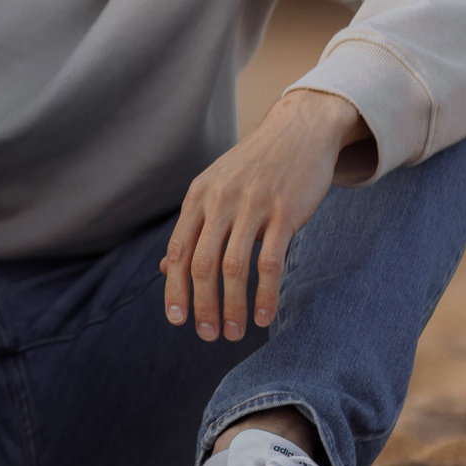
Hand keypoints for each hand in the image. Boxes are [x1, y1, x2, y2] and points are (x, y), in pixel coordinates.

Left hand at [163, 89, 369, 341]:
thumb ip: (193, 228)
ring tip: (235, 332)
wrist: (299, 131)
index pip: (178, 251)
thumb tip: (166, 268)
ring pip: (233, 268)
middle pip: (202, 265)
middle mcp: (219, 201)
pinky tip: (265, 316)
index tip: (177, 321)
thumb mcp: (215, 189)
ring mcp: (252, 206)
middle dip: (202, 306)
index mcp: (198, 197)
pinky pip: (270, 263)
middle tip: (207, 335)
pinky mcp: (285, 212)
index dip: (175, 289)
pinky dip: (265, 294)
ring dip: (232, 306)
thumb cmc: (255, 167)